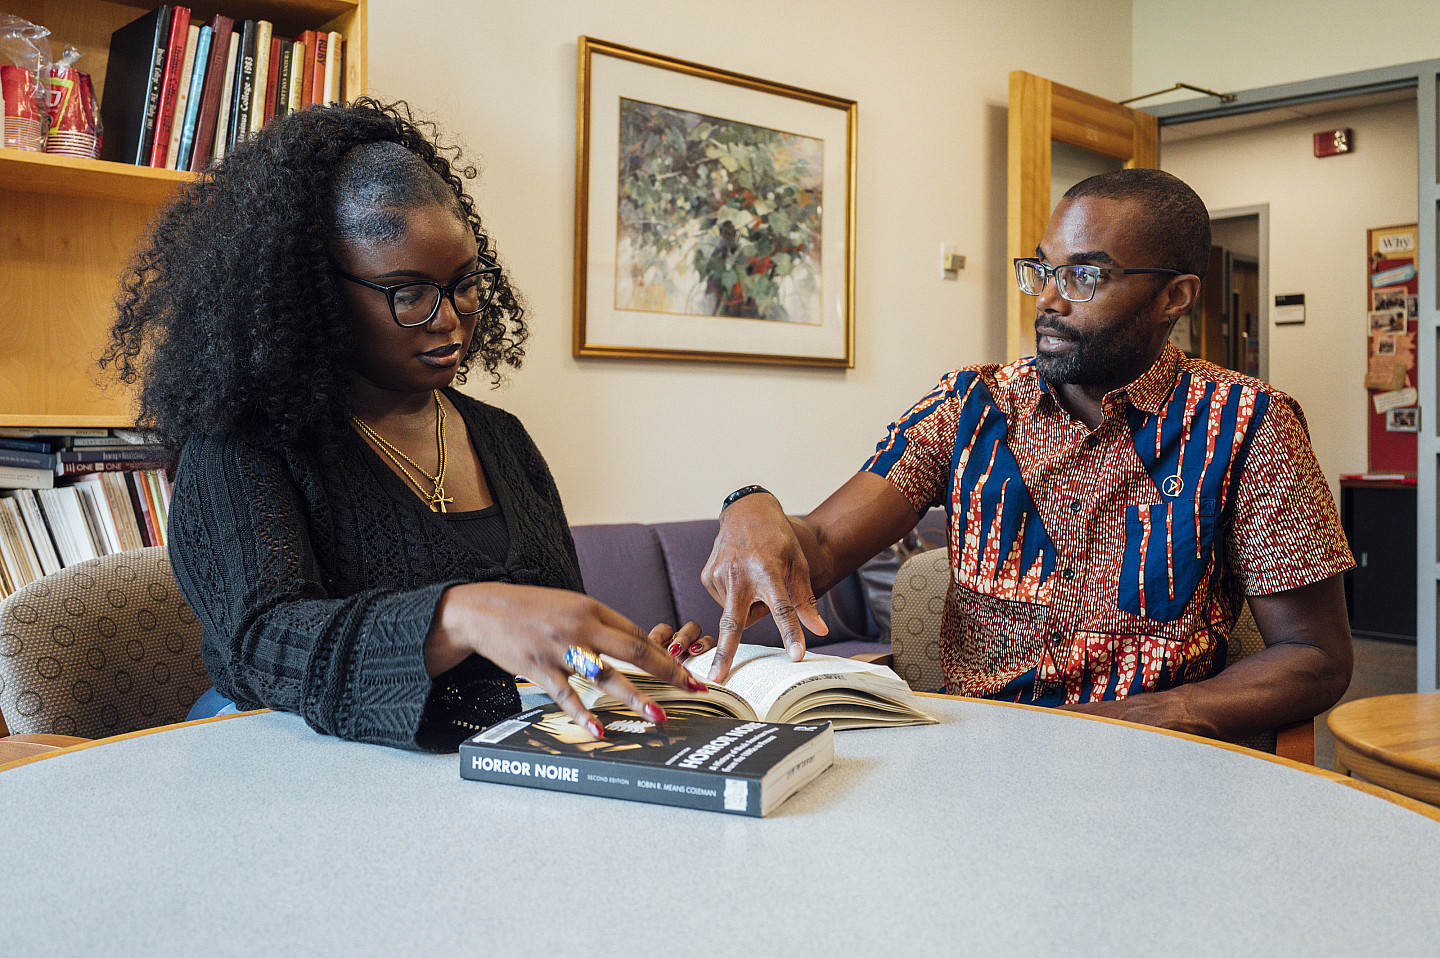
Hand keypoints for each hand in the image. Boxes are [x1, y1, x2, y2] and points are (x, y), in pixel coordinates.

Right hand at [425, 583, 707, 737]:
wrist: (482, 608)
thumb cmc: (530, 608)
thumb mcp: (569, 606)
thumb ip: (599, 624)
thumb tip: (633, 644)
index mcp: (591, 608)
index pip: (638, 635)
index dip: (667, 655)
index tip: (688, 673)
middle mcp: (580, 627)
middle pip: (633, 651)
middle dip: (667, 673)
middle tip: (692, 690)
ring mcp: (560, 649)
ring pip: (605, 675)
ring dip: (635, 697)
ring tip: (657, 716)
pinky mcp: (539, 669)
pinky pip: (566, 696)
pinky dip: (584, 714)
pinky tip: (600, 730)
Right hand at [701, 492, 826, 682]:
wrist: (746, 511)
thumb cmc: (778, 539)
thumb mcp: (797, 564)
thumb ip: (805, 600)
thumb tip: (820, 632)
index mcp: (768, 570)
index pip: (783, 608)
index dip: (791, 633)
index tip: (796, 655)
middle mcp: (740, 574)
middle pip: (733, 622)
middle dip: (725, 651)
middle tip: (716, 677)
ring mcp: (720, 575)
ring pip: (735, 612)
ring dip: (747, 607)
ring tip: (754, 579)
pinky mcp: (707, 576)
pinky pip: (724, 602)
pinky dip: (735, 597)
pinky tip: (739, 576)